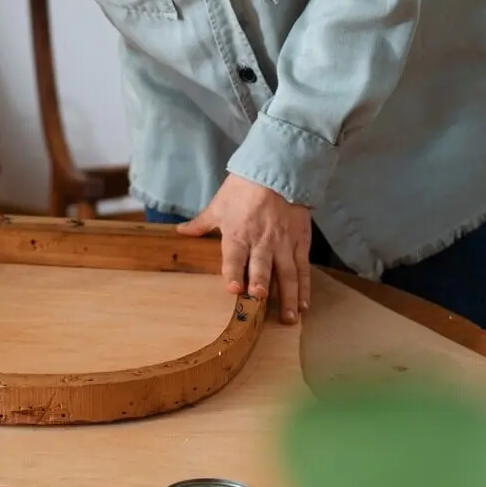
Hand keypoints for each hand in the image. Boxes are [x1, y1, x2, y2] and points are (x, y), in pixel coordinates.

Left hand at [178, 174, 311, 324]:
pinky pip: (303, 268)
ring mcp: (283, 243)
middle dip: (262, 284)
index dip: (234, 273)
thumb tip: (180, 231)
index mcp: (238, 233)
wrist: (277, 169)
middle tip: (262, 302)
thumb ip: (201, 223)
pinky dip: (304, 287)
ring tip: (290, 317)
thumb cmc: (244, 187)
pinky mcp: (300, 242)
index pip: (234, 257)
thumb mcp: (219, 204)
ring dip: (289, 296)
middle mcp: (261, 241)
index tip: (234, 289)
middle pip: (262, 266)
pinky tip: (304, 304)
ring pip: (287, 273)